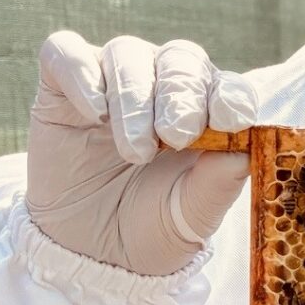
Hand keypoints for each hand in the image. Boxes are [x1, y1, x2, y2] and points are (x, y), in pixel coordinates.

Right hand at [26, 32, 255, 275]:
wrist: (88, 251)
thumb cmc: (152, 225)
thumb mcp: (190, 217)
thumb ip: (218, 183)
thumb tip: (243, 150)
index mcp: (208, 112)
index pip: (227, 85)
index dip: (231, 95)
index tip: (230, 119)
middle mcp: (163, 86)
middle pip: (180, 59)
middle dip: (181, 96)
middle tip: (176, 136)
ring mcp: (112, 81)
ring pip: (127, 53)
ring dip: (134, 99)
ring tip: (135, 151)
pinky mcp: (61, 85)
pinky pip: (66, 53)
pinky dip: (81, 74)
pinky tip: (94, 113)